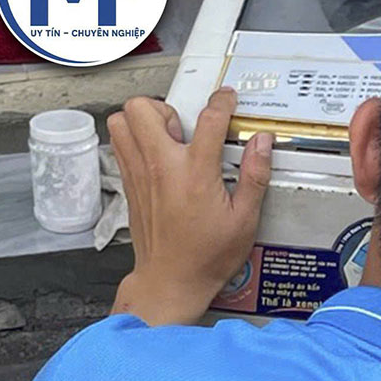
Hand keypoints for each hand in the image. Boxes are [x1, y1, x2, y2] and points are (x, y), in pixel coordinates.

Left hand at [107, 88, 273, 324]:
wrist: (171, 281)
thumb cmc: (206, 256)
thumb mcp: (245, 219)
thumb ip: (254, 175)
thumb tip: (261, 144)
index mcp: (195, 173)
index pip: (208, 120)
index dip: (222, 102)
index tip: (227, 100)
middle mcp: (161, 167)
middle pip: (144, 108)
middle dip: (167, 108)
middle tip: (185, 128)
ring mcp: (140, 174)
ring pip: (121, 120)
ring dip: (143, 121)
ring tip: (166, 139)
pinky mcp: (129, 184)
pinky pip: (119, 143)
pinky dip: (133, 139)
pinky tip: (156, 157)